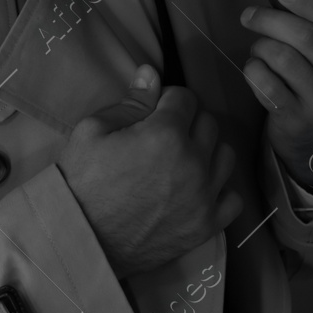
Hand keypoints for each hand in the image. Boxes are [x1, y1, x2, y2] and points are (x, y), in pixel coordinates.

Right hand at [56, 64, 242, 278]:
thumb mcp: (93, 131)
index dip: (168, 101)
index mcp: (166, 134)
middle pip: (209, 123)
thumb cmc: (81, 182)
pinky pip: (233, 198)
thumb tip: (152, 73)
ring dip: (207, 152)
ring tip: (183, 162)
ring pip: (226, 156)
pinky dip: (219, 191)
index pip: (186, 98)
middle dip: (188, 122)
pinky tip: (197, 190)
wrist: (79, 239)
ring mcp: (203, 197)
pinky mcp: (206, 226)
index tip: (154, 113)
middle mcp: (193, 162)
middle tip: (164, 137)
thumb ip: (131, 102)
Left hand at [239, 0, 312, 192]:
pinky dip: (253, 68)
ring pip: (282, 57)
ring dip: (260, 45)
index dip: (312, 2)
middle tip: (250, 15)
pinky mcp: (297, 119)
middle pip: (306, 37)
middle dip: (270, 19)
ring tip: (259, 48)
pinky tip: (256, 67)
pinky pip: (265, 82)